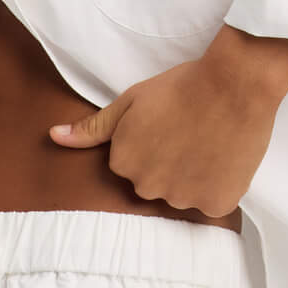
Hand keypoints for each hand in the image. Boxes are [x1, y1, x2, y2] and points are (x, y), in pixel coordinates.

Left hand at [48, 25, 287, 219]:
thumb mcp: (130, 102)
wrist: (234, 83)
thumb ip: (93, 128)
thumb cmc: (182, 86)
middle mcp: (147, 187)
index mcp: (123, 163)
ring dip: (196, 177)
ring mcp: (181, 198)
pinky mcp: (214, 203)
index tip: (170, 126)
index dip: (155, 145)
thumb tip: (53, 136)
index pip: (134, 165)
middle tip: (192, 133)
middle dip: (172, 164)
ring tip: (210, 142)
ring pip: (185, 194)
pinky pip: (213, 202)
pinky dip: (220, 186)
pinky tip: (225, 159)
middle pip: (157, 183)